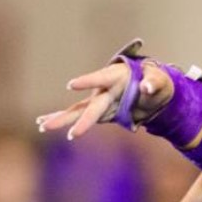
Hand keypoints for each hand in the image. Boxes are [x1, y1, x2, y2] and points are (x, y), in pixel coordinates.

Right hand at [38, 59, 173, 139]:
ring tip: (42, 125)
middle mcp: (104, 89)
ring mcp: (100, 100)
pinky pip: (81, 117)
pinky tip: (44, 123)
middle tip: (55, 124)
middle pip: (88, 105)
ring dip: (61, 119)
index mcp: (115, 76)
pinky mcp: (100, 111)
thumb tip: (147, 88)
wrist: (152, 87)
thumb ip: (153, 83)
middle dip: (75, 117)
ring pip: (78, 111)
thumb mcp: (159, 81)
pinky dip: (66, 121)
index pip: (99, 78)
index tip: (71, 85)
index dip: (86, 81)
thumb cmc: (156, 80)